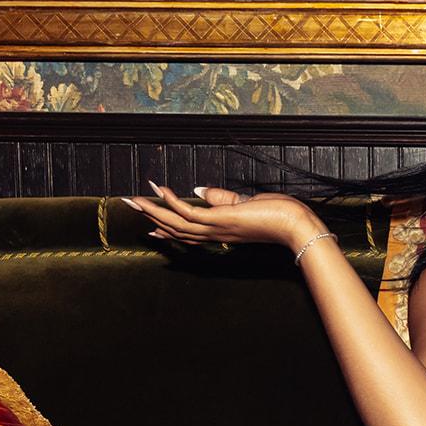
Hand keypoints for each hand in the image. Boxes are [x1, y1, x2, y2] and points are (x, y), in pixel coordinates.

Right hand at [122, 182, 321, 251]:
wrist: (296, 226)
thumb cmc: (278, 216)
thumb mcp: (246, 205)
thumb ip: (223, 199)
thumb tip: (201, 191)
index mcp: (221, 232)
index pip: (189, 233)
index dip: (167, 230)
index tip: (149, 227)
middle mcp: (215, 234)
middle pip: (176, 229)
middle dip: (151, 218)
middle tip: (129, 205)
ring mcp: (217, 229)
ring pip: (177, 223)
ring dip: (154, 210)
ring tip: (134, 199)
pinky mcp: (222, 221)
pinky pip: (191, 213)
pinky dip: (173, 202)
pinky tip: (161, 190)